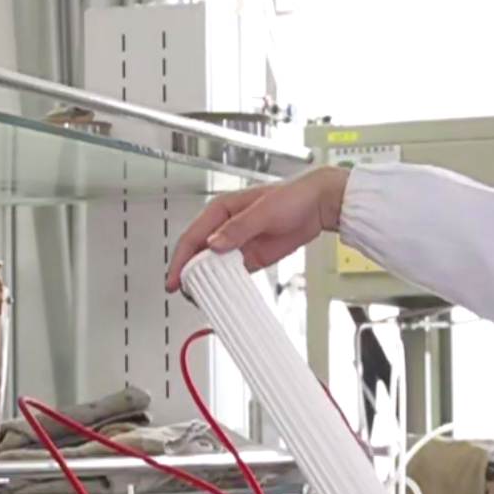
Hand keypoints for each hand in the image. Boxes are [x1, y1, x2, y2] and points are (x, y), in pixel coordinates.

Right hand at [165, 166, 350, 291]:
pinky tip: (223, 294)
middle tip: (186, 293)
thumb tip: (214, 244)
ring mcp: (238, 244)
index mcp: (221, 211)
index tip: (174, 279)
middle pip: (198, 254)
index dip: (180, 260)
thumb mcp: (263, 211)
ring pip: (213, 266)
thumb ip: (238, 228)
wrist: (318, 205)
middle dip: (189, 274)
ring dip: (206, 281)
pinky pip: (232, 273)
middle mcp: (225, 227)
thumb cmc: (292, 196)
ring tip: (201, 298)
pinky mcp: (252, 257)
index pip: (192, 237)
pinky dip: (225, 284)